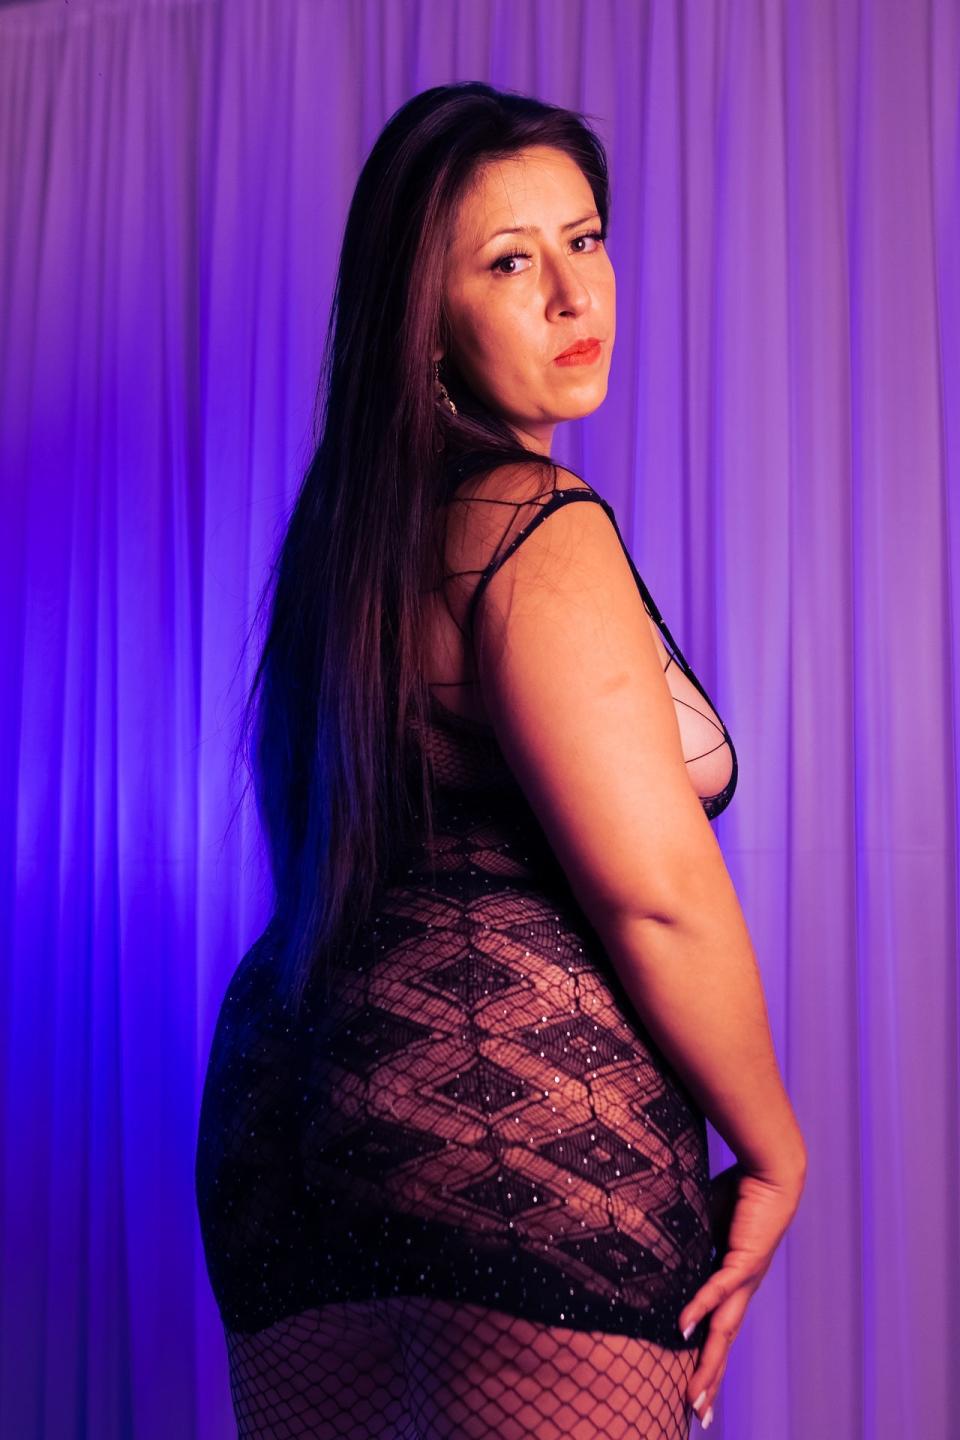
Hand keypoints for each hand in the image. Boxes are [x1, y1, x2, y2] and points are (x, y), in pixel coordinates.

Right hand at [677, 1160, 805, 1427]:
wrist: (772, 1170)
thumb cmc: (741, 1191)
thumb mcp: (706, 1224)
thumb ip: (690, 1241)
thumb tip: (661, 1245)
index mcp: (734, 1281)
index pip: (718, 1328)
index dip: (708, 1359)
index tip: (696, 1389)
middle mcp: (743, 1287)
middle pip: (723, 1342)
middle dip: (710, 1380)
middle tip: (698, 1415)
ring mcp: (745, 1277)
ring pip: (724, 1329)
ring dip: (709, 1364)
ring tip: (695, 1395)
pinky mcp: (744, 1258)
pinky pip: (718, 1288)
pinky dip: (701, 1308)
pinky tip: (685, 1329)